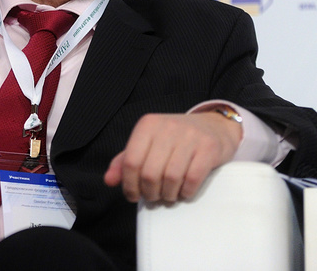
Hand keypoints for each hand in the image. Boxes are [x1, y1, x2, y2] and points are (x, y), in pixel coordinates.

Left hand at [103, 111, 242, 202]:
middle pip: (149, 172)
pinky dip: (185, 192)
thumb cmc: (175, 139)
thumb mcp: (148, 144)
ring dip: (167, 194)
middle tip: (153, 197)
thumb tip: (109, 180)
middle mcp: (167, 127)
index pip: (130, 161)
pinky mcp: (209, 147)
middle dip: (149, 192)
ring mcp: (190, 136)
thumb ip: (125, 161)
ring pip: (170, 177)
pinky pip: (192, 178)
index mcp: (147, 125)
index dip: (129, 184)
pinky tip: (183, 191)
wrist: (214, 127)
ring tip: (168, 195)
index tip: (133, 195)